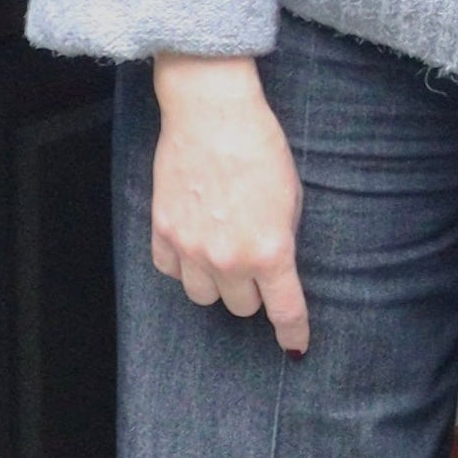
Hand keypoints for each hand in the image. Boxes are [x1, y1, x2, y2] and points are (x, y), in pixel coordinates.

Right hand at [149, 52, 308, 351]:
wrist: (211, 111)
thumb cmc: (260, 145)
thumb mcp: (290, 194)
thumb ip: (282, 236)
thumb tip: (276, 266)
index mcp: (269, 249)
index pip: (284, 309)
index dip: (293, 332)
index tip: (296, 346)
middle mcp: (228, 258)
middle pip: (241, 306)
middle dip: (252, 288)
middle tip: (253, 258)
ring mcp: (191, 249)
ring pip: (204, 297)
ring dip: (216, 281)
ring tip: (222, 249)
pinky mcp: (162, 233)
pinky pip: (171, 272)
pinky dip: (183, 264)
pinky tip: (193, 239)